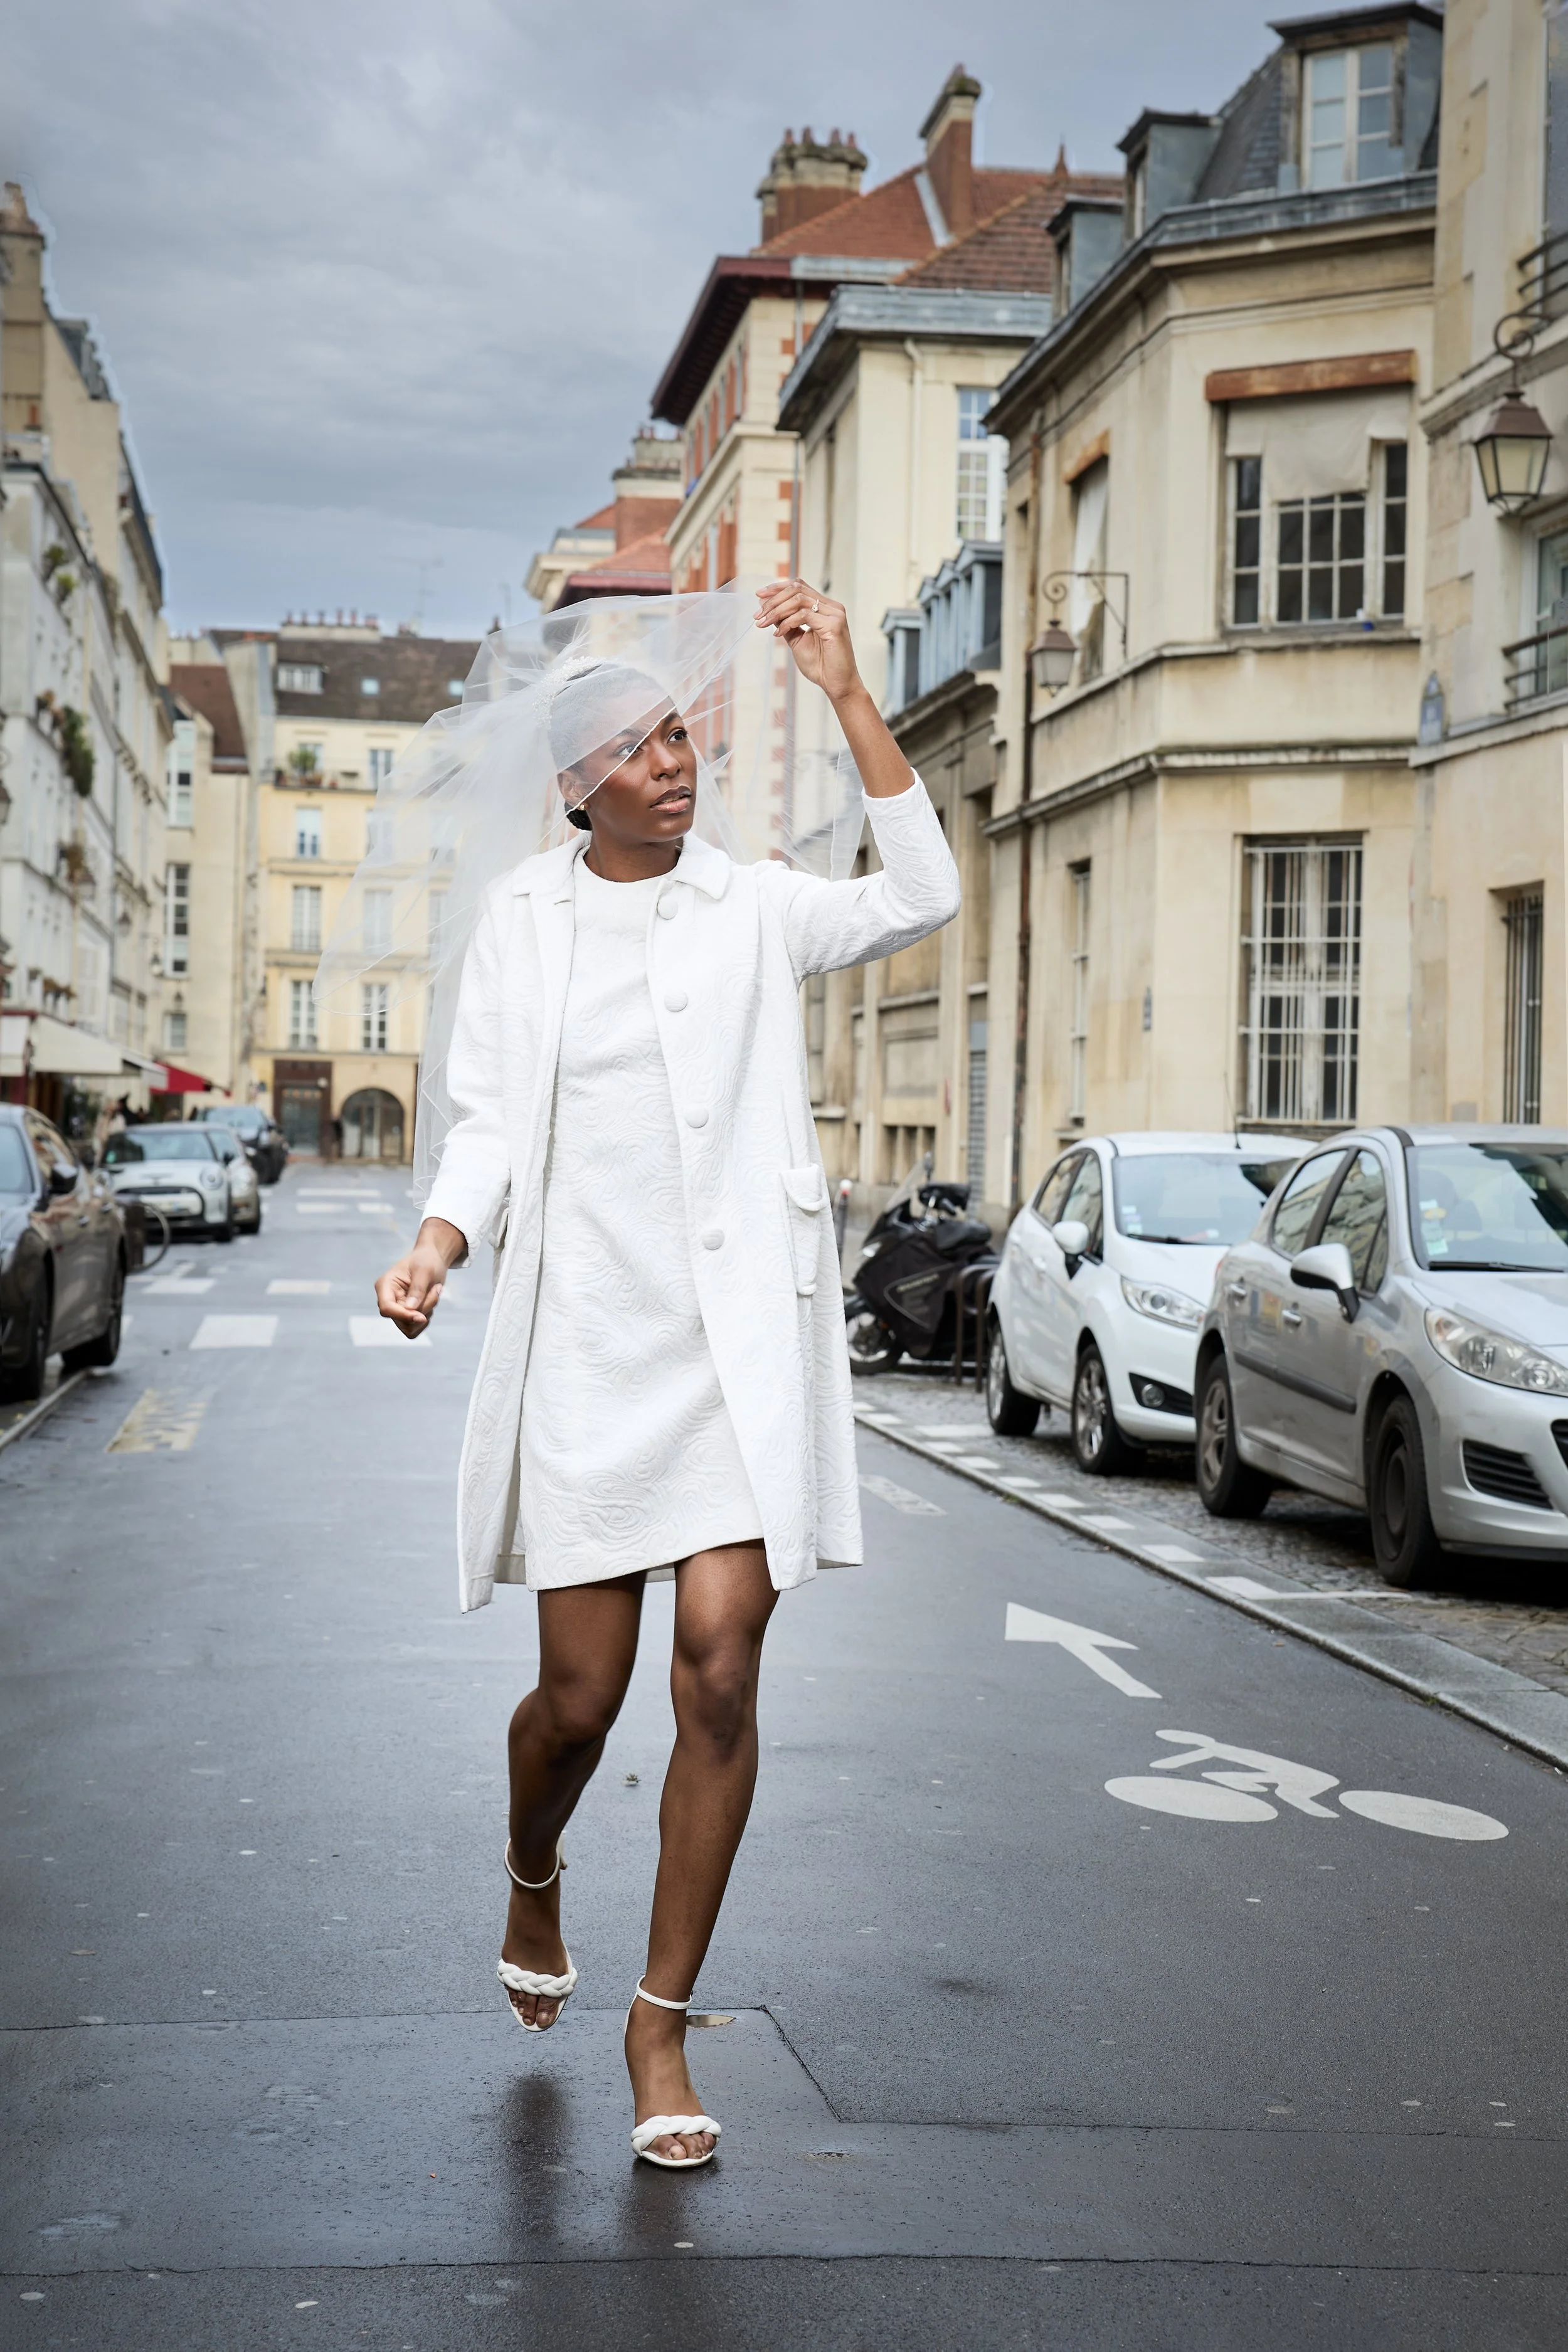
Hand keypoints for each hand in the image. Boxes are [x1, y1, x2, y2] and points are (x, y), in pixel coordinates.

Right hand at [375, 1217, 464, 1336]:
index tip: (421, 1317)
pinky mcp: (405, 1315)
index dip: (403, 1315)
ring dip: (427, 1312)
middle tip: (437, 1289)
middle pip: (401, 1320)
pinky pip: (415, 1328)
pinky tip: (430, 1301)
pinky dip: (426, 1318)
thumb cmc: (426, 1260)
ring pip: (410, 1326)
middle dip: (422, 1309)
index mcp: (385, 1285)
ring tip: (434, 1292)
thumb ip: (417, 1289)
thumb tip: (409, 1308)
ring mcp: (396, 1309)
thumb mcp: (424, 1270)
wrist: (432, 1260)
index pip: (386, 1308)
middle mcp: (387, 1299)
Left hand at [755, 581, 864, 706]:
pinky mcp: (834, 625)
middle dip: (773, 600)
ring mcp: (835, 614)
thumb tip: (765, 606)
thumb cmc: (820, 665)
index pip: (800, 586)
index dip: (777, 587)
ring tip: (763, 624)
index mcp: (825, 607)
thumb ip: (784, 622)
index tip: (759, 596)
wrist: (836, 684)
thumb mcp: (797, 639)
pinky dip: (787, 623)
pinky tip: (778, 634)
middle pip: (797, 589)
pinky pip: (804, 615)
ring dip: (777, 611)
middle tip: (758, 615)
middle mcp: (832, 607)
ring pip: (799, 600)